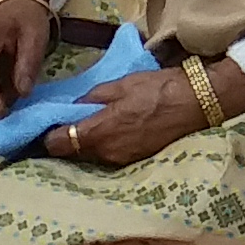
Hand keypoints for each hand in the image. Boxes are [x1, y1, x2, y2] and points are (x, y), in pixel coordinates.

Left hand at [42, 66, 210, 171]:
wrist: (197, 103)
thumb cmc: (158, 88)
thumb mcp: (122, 83)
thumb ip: (93, 97)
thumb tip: (76, 106)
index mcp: (98, 132)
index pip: (57, 144)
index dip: (48, 134)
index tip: (49, 124)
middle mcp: (106, 153)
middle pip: (73, 153)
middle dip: (68, 139)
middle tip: (70, 121)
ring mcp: (121, 160)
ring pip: (92, 155)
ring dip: (88, 143)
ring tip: (95, 124)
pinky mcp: (135, 160)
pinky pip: (110, 155)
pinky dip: (106, 145)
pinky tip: (115, 130)